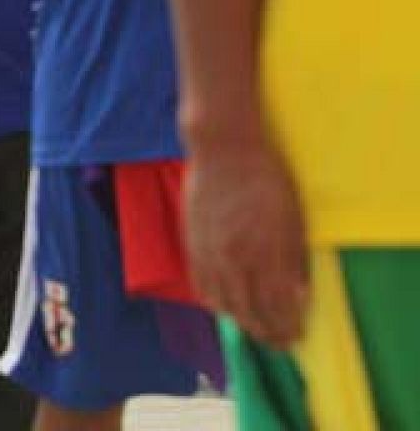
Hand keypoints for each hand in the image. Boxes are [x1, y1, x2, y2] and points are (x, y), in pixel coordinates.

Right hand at [185, 139, 309, 347]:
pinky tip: (225, 306)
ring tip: (254, 329)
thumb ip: (295, 261)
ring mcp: (210, 253)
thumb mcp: (295, 219)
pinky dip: (214, 302)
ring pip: (223, 303)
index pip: (277, 308)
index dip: (287, 328)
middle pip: (249, 312)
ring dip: (241, 322)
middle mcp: (234, 260)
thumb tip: (298, 298)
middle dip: (266, 333)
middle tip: (279, 342)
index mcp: (264, 253)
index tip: (296, 338)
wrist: (223, 148)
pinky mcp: (193, 243)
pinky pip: (201, 285)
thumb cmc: (267, 178)